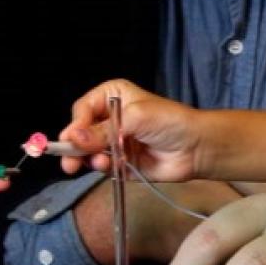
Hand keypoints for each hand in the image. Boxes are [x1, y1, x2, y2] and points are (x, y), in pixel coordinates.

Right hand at [60, 79, 204, 181]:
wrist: (196, 148)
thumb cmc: (169, 121)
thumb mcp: (135, 118)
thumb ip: (103, 131)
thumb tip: (74, 139)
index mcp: (111, 96)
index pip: (83, 110)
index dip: (75, 125)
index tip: (71, 140)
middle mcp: (108, 118)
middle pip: (80, 132)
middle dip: (74, 146)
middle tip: (69, 161)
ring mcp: (113, 141)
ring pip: (87, 151)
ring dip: (87, 158)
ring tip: (95, 163)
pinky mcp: (119, 162)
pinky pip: (102, 165)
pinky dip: (101, 167)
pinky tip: (107, 166)